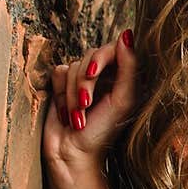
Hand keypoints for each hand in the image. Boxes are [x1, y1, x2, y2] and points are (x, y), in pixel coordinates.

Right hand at [43, 28, 140, 170]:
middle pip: (90, 54)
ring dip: (72, 94)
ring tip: (77, 117)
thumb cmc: (102, 133)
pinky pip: (59, 72)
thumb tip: (127, 34)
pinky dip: (61, 93)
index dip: (100, 58)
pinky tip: (66, 113)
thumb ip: (129, 67)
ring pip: (73, 65)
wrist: (72, 154)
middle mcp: (106, 76)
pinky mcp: (63, 86)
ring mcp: (83, 80)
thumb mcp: (122, 100)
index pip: (113, 48)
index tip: (92, 75)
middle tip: (86, 105)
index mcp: (125, 79)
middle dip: (84, 82)